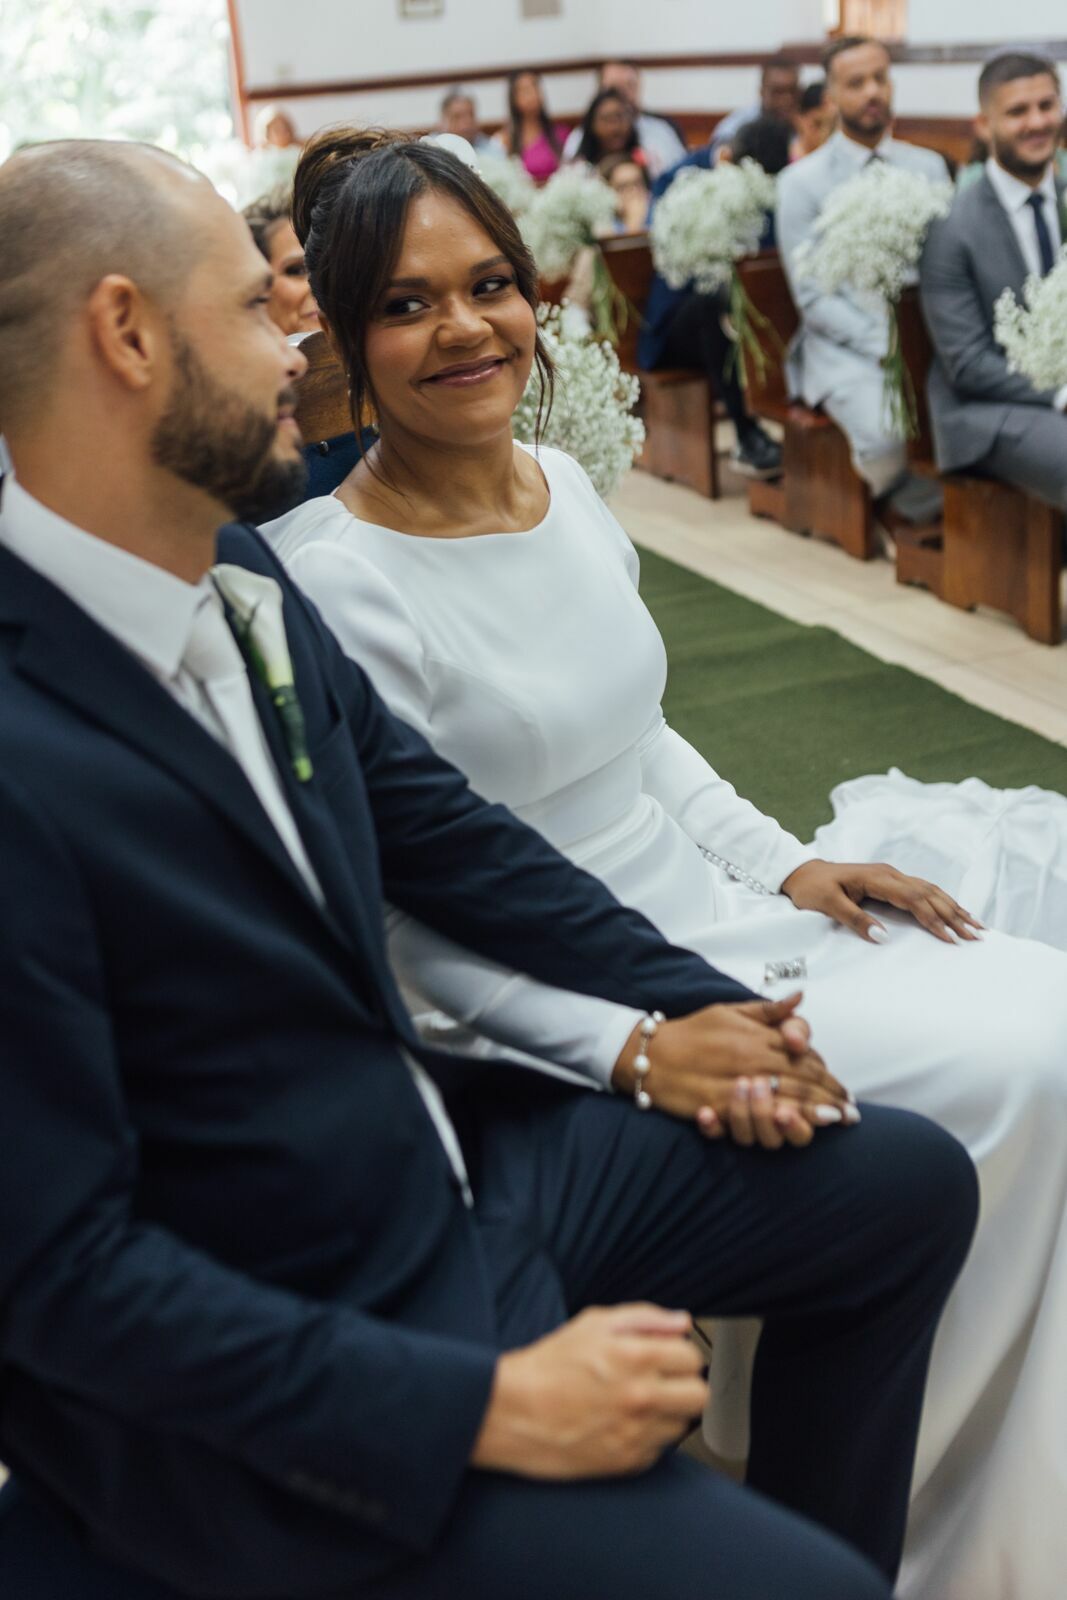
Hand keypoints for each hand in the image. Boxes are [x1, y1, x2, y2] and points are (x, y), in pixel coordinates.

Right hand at [470, 1304, 708, 1477]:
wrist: (513, 1412)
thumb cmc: (549, 1364)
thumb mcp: (594, 1323)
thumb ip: (645, 1318)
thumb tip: (681, 1321)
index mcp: (637, 1357)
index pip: (692, 1357)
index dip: (678, 1354)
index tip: (664, 1356)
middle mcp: (642, 1397)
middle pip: (699, 1396)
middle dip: (684, 1385)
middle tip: (662, 1382)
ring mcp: (636, 1433)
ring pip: (681, 1425)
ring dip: (667, 1413)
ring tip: (637, 1404)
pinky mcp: (626, 1463)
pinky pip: (658, 1450)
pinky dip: (647, 1438)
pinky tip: (621, 1425)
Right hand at [612, 994, 856, 1149]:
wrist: (651, 1054)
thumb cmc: (692, 1032)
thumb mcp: (729, 1011)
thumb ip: (767, 1011)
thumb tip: (800, 998)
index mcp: (755, 1034)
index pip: (802, 1054)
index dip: (825, 1072)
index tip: (842, 1087)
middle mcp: (751, 1055)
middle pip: (801, 1076)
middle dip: (829, 1093)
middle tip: (851, 1109)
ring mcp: (736, 1080)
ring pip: (786, 1095)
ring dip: (816, 1108)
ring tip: (838, 1119)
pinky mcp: (720, 1103)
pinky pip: (758, 1113)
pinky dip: (783, 1119)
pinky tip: (801, 1125)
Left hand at [781, 859, 982, 945]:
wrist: (801, 872)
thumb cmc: (812, 889)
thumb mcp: (826, 905)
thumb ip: (854, 919)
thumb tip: (883, 936)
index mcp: (877, 878)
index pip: (913, 898)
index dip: (933, 918)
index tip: (949, 938)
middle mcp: (890, 874)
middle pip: (929, 893)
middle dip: (954, 915)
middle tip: (976, 936)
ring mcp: (892, 876)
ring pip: (931, 891)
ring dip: (954, 908)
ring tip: (977, 925)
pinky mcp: (891, 882)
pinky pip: (923, 891)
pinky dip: (943, 902)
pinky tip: (956, 912)